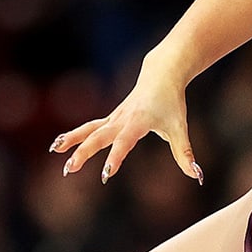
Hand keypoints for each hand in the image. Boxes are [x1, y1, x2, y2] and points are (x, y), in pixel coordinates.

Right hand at [50, 64, 201, 183]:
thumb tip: (197, 176)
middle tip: (70, 170)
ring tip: (54, 152)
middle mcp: (122, 119)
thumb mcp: (180, 128)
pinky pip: (89, 127)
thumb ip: (185, 154)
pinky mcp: (110, 118)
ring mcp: (113, 117)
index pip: (124, 143)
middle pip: (99, 137)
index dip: (115, 158)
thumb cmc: (172, 102)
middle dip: (84, 153)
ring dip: (72, 141)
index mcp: (138, 122)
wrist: (161, 74)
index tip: (106, 174)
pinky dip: (75, 135)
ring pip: (89, 129)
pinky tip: (60, 145)